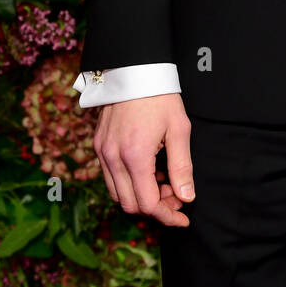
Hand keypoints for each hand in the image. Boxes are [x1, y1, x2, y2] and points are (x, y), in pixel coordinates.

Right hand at [93, 93, 194, 227]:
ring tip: (164, 183)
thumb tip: (186, 197)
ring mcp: (102, 152)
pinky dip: (129, 183)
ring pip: (117, 194)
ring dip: (140, 197)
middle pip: (130, 205)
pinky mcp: (99, 146)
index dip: (167, 216)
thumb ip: (182, 166)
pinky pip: (110, 178)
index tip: (184, 217)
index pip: (148, 204)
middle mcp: (113, 158)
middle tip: (177, 197)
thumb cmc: (160, 95)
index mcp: (135, 156)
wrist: (134, 69)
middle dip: (156, 208)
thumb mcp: (179, 128)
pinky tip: (148, 171)